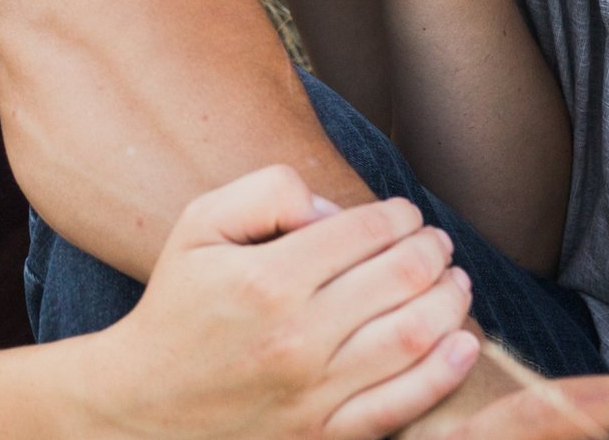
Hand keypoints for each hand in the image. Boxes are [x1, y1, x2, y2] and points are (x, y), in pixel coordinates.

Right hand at [81, 164, 480, 439]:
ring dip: (449, 301)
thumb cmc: (178, 306)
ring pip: (412, 337)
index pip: (361, 232)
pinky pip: (402, 403)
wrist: (146, 402)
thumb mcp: (198, 226)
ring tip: (455, 280)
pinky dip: (445, 371)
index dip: (396, 216)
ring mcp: (313, 391)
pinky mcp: (323, 434)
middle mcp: (295, 336)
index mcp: (265, 279)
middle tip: (437, 241)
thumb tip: (331, 209)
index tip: (405, 214)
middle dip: (431, 250)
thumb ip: (264, 192)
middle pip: (399, 279)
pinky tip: (462, 343)